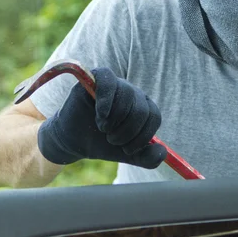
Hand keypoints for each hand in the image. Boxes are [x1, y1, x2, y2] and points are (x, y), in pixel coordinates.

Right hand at [37, 67, 165, 168]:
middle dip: (127, 131)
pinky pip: (108, 81)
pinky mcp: (96, 78)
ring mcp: (116, 84)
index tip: (128, 150)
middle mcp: (132, 92)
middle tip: (111, 139)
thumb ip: (148, 158)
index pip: (154, 116)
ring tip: (103, 128)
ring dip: (115, 119)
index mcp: (143, 107)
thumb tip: (162, 152)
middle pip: (141, 109)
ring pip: (127, 95)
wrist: (74, 142)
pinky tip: (102, 115)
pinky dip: (106, 99)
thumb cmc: (102, 144)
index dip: (143, 136)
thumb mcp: (127, 155)